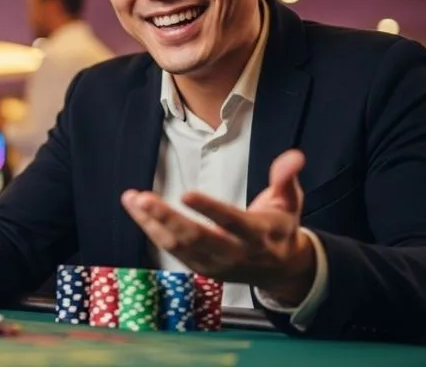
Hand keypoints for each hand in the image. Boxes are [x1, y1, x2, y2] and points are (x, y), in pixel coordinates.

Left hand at [122, 149, 315, 304]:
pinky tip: (136, 211)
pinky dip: (152, 230)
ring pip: (178, 246)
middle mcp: (233, 253)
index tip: (186, 194)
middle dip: (167, 218)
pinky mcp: (200, 268)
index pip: (231, 222)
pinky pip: (171, 250)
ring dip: (151, 223)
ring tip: (131, 199)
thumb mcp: (290, 201)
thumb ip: (285, 178)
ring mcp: (214, 264)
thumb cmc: (281, 227)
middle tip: (142, 198)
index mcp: (257, 235)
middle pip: (196, 238)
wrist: (281, 270)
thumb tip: (294, 156)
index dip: (209, 210)